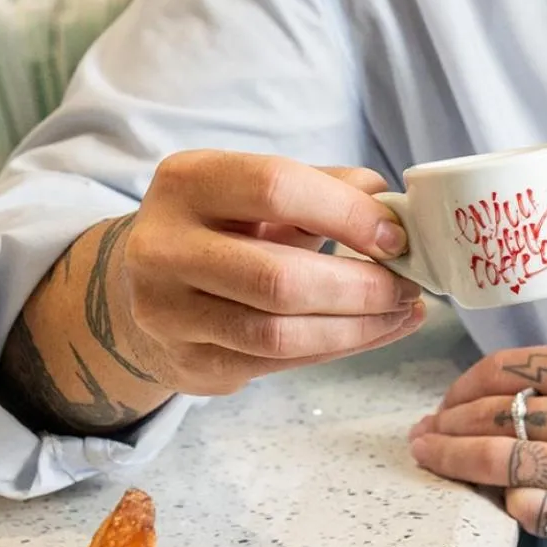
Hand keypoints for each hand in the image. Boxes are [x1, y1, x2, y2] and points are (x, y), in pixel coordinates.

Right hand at [119, 150, 425, 395]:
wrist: (138, 287)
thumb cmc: (217, 230)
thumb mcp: (254, 192)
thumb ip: (322, 188)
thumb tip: (394, 207)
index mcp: (187, 182)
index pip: (275, 188)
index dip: (346, 214)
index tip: (395, 237)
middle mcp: (164, 247)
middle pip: (279, 277)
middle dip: (360, 287)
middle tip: (408, 287)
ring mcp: (169, 313)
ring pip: (278, 333)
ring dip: (355, 328)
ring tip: (399, 313)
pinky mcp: (189, 363)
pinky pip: (277, 364)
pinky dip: (335, 349)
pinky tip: (370, 333)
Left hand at [408, 346, 546, 546]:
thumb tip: (492, 407)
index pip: (501, 373)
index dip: (458, 390)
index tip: (442, 405)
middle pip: (488, 419)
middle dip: (443, 429)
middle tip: (421, 438)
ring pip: (495, 466)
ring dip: (453, 465)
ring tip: (433, 463)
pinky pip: (527, 513)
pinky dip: (507, 505)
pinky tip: (501, 502)